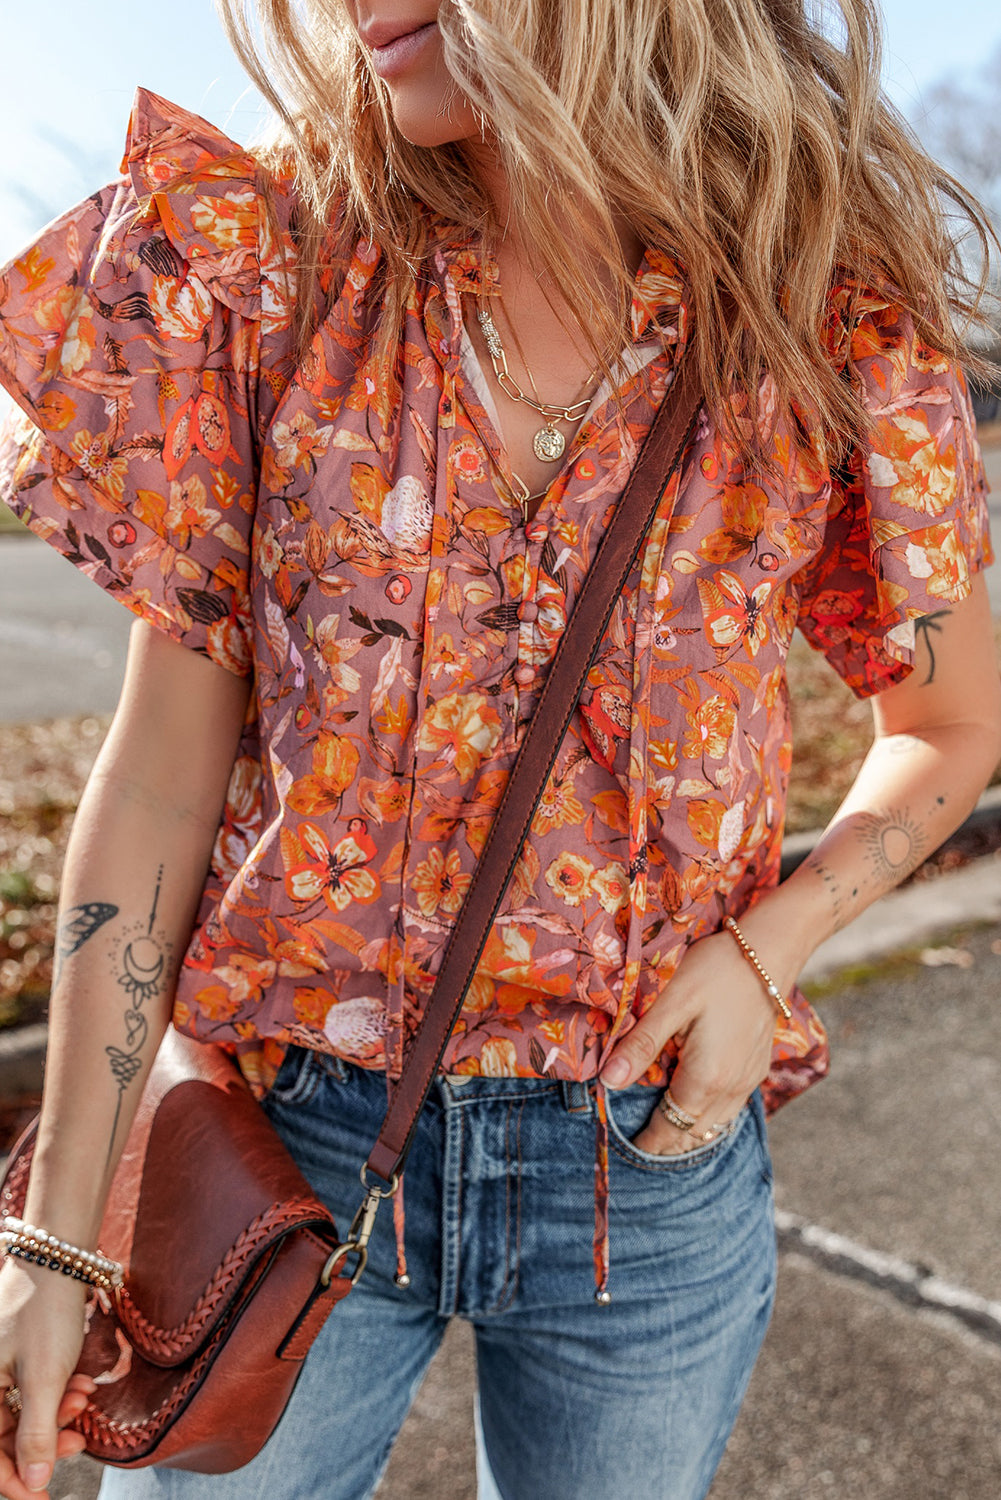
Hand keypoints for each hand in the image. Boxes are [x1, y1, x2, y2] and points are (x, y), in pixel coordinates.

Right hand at [0, 1260, 94, 1498]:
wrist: (58, 1256)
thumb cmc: (45, 1313)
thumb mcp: (44, 1378)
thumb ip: (36, 1434)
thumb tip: (33, 1484)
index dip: (15, 1482)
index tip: (44, 1499)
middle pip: (3, 1440)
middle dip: (45, 1442)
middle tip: (79, 1438)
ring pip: (22, 1416)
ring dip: (56, 1417)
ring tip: (84, 1399)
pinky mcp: (14, 1358)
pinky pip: (31, 1393)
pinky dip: (57, 1396)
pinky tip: (82, 1384)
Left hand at [599, 916, 796, 1154]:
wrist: (768, 952)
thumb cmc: (715, 971)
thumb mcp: (671, 1003)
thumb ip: (641, 1044)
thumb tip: (609, 1082)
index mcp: (705, 1079)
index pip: (669, 1127)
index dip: (648, 1142)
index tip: (626, 1147)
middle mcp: (731, 1089)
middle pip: (693, 1133)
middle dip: (666, 1142)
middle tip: (639, 1143)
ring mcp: (748, 1080)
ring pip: (715, 1125)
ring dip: (689, 1131)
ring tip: (662, 1129)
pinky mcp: (757, 1067)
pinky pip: (732, 1108)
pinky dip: (710, 1115)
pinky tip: (695, 1103)